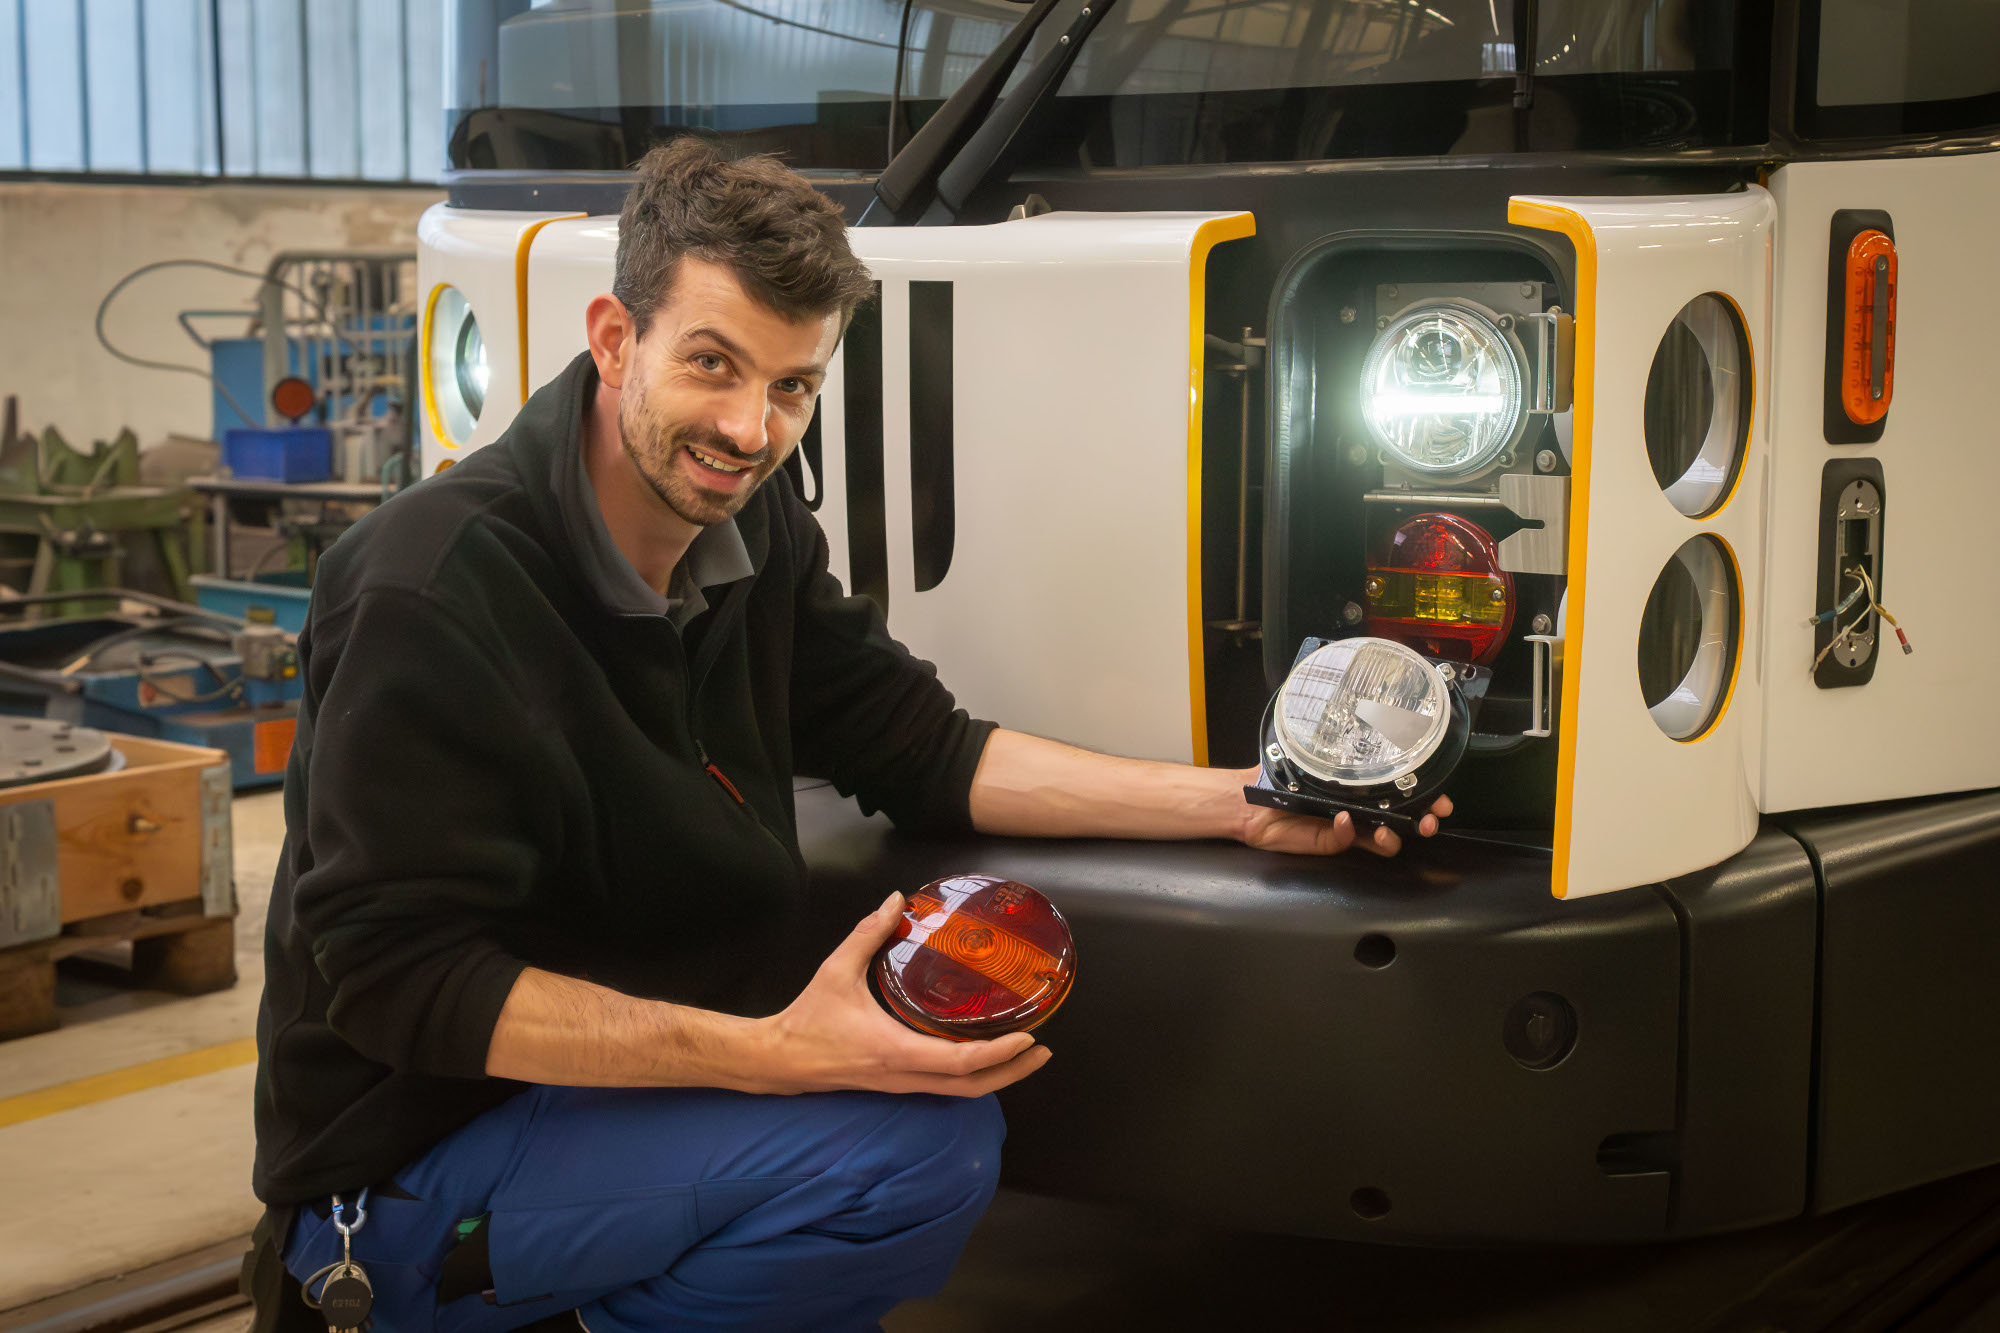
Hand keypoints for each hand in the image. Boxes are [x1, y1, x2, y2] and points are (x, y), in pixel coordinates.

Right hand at [750, 892, 1052, 1096]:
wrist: (779, 1060)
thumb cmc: (809, 1019)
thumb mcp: (836, 970)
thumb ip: (867, 933)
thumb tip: (896, 900)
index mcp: (895, 1051)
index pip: (959, 1063)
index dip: (999, 1054)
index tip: (1029, 1037)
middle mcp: (905, 1075)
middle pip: (971, 1088)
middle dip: (1012, 1072)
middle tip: (1043, 1050)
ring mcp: (902, 1085)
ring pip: (960, 1093)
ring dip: (997, 1077)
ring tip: (1025, 1054)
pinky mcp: (897, 1084)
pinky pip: (944, 1087)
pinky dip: (972, 1076)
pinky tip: (985, 1055)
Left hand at [1232, 767, 1451, 856]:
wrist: (1254, 801)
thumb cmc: (1285, 777)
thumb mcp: (1318, 761)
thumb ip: (1341, 760)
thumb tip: (1367, 753)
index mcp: (1364, 790)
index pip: (1404, 796)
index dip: (1426, 800)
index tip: (1442, 800)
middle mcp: (1362, 810)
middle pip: (1404, 821)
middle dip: (1422, 822)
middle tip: (1428, 821)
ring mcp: (1349, 828)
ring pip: (1385, 839)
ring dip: (1393, 835)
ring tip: (1387, 829)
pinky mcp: (1330, 842)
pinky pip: (1347, 841)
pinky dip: (1348, 832)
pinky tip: (1344, 820)